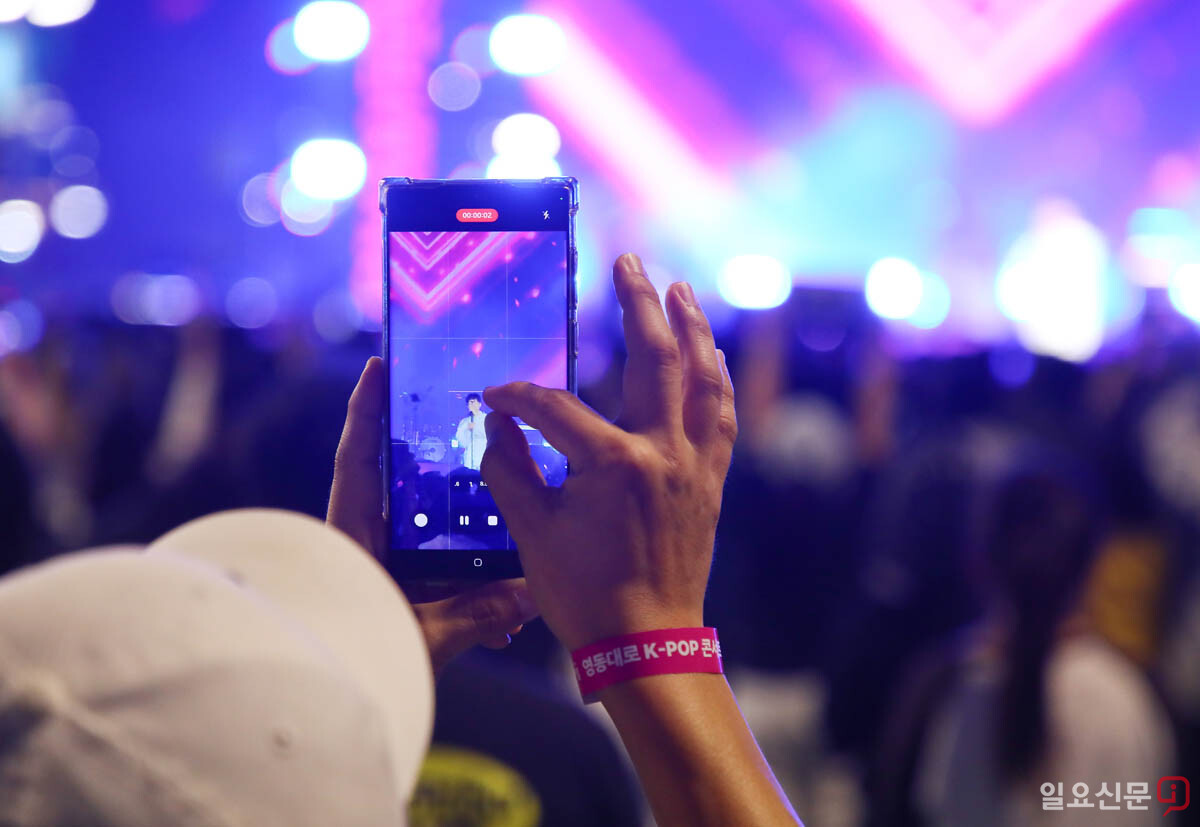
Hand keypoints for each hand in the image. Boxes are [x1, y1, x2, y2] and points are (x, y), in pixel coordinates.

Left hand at [327, 357, 538, 673]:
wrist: (313, 714)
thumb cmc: (352, 664)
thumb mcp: (420, 634)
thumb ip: (477, 614)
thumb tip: (531, 596)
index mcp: (351, 535)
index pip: (358, 456)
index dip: (367, 408)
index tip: (380, 365)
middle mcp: (360, 546)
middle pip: (401, 490)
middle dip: (442, 470)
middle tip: (481, 440)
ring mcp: (374, 573)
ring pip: (425, 541)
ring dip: (467, 545)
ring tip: (514, 540)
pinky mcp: (389, 603)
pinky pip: (433, 583)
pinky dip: (465, 592)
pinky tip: (503, 619)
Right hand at [480, 253, 736, 649]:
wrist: (647, 642)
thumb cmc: (586, 594)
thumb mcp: (532, 532)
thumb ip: (510, 469)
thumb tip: (495, 423)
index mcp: (613, 463)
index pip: (555, 408)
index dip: (517, 397)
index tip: (493, 395)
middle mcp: (663, 452)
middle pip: (653, 359)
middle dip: (639, 303)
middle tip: (630, 261)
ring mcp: (694, 465)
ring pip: (703, 380)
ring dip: (693, 330)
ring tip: (681, 289)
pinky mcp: (711, 482)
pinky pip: (722, 418)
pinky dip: (717, 381)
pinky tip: (710, 358)